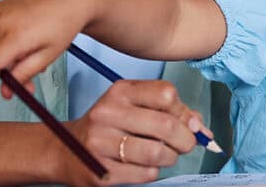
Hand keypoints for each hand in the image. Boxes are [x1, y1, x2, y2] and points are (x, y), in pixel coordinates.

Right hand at [0, 0, 93, 97]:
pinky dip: (8, 40)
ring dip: (11, 54)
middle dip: (10, 71)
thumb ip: (24, 75)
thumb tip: (6, 90)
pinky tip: (26, 35)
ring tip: (33, 49)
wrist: (68, 0)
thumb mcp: (48, 56)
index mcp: (17, 34)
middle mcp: (3, 21)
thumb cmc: (63, 25)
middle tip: (29, 80)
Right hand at [52, 80, 203, 185]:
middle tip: (185, 144)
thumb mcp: (134, 106)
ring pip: (158, 153)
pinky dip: (154, 171)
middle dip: (185, 139)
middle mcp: (108, 114)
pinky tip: (144, 164)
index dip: (184, 112)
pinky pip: (146, 173)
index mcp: (120, 93)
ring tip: (165, 154)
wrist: (66, 150)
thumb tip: (199, 126)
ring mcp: (101, 144)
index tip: (188, 122)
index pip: (166, 94)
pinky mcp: (102, 172)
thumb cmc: (109, 126)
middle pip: (166, 125)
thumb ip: (169, 111)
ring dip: (171, 157)